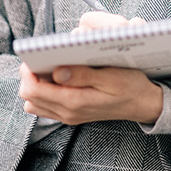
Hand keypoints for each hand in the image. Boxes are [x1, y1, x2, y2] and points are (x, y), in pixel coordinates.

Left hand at [18, 12, 162, 124]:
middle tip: (42, 58)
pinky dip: (44, 92)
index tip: (34, 55)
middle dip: (30, 76)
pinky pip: (44, 107)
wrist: (141, 104)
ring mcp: (68, 116)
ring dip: (35, 84)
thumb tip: (57, 72)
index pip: (34, 90)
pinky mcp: (70, 115)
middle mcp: (68, 112)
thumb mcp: (111, 76)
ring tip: (48, 69)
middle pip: (29, 96)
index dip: (28, 71)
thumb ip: (83, 75)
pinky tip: (56, 80)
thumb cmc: (129, 85)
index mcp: (75, 102)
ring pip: (34, 103)